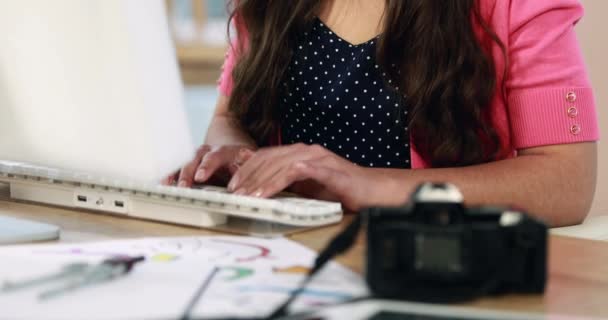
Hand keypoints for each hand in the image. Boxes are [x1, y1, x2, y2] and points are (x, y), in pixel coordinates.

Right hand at [162, 145, 253, 187]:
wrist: (232, 153)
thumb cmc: (240, 162)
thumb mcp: (247, 165)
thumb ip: (246, 172)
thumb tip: (245, 183)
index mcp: (223, 151)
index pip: (214, 157)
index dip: (206, 167)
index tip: (200, 177)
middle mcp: (206, 153)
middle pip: (194, 161)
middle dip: (188, 174)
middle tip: (183, 187)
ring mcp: (195, 159)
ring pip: (183, 165)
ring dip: (175, 176)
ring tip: (167, 186)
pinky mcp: (188, 166)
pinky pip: (176, 170)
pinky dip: (169, 177)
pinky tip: (163, 184)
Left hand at [227, 143, 393, 210]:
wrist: (374, 191)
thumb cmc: (343, 191)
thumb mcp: (309, 187)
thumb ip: (289, 184)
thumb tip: (263, 190)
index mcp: (301, 154)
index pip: (267, 156)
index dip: (248, 169)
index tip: (233, 185)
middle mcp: (307, 151)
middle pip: (269, 158)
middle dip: (248, 175)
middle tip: (232, 192)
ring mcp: (317, 158)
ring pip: (279, 164)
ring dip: (259, 181)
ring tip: (245, 196)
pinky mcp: (327, 169)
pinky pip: (296, 173)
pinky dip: (278, 182)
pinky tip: (266, 193)